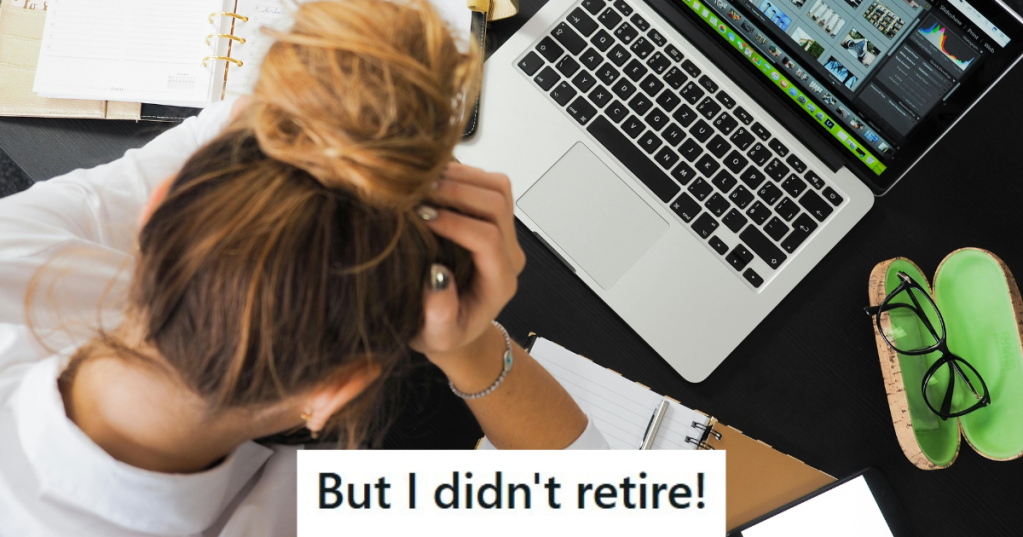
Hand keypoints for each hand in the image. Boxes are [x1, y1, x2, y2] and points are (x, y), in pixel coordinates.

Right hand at [411, 163, 525, 370]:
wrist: (455, 326)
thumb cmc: (444, 332)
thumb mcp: (436, 336)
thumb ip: (440, 314)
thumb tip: (437, 276)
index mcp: (499, 282)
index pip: (487, 239)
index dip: (455, 223)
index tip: (421, 217)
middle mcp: (509, 254)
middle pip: (497, 205)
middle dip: (456, 192)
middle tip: (418, 192)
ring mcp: (505, 233)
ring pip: (498, 187)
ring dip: (461, 177)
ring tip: (423, 182)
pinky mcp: (495, 218)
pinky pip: (489, 183)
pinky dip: (462, 174)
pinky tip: (432, 181)